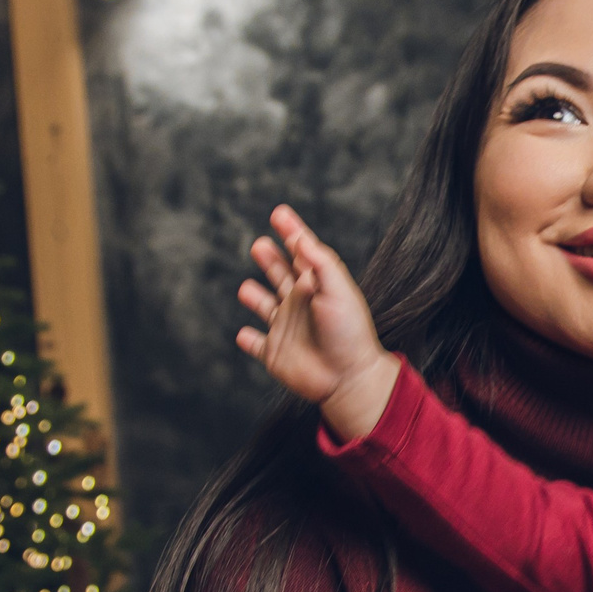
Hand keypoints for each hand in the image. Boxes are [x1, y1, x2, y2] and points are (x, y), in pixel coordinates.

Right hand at [235, 204, 396, 441]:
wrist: (349, 378)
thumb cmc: (349, 333)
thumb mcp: (338, 290)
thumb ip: (320, 262)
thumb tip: (301, 239)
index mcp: (317, 286)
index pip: (302, 252)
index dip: (292, 231)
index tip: (280, 213)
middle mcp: (300, 304)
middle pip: (281, 275)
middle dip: (270, 259)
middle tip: (260, 244)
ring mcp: (286, 328)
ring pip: (265, 306)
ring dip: (255, 296)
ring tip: (246, 287)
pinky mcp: (275, 353)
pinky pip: (257, 344)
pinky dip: (248, 340)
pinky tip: (243, 334)